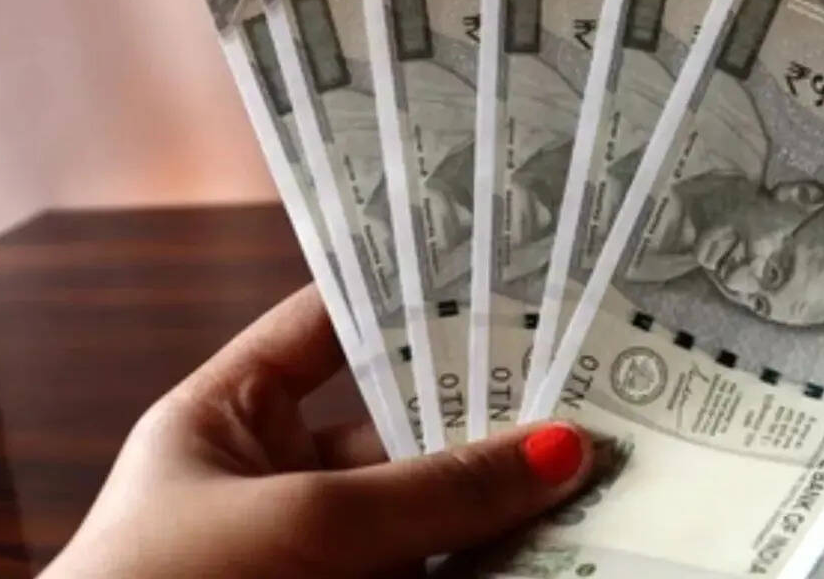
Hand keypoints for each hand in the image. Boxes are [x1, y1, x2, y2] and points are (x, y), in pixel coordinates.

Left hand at [41, 285, 593, 577]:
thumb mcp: (305, 522)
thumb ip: (434, 490)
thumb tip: (562, 449)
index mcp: (231, 416)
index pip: (325, 327)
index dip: (403, 296)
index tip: (499, 274)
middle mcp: (281, 477)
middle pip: (400, 424)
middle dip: (484, 409)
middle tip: (581, 380)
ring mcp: (321, 551)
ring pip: (429, 508)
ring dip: (502, 492)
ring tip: (591, 457)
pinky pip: (437, 570)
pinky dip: (491, 557)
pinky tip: (559, 533)